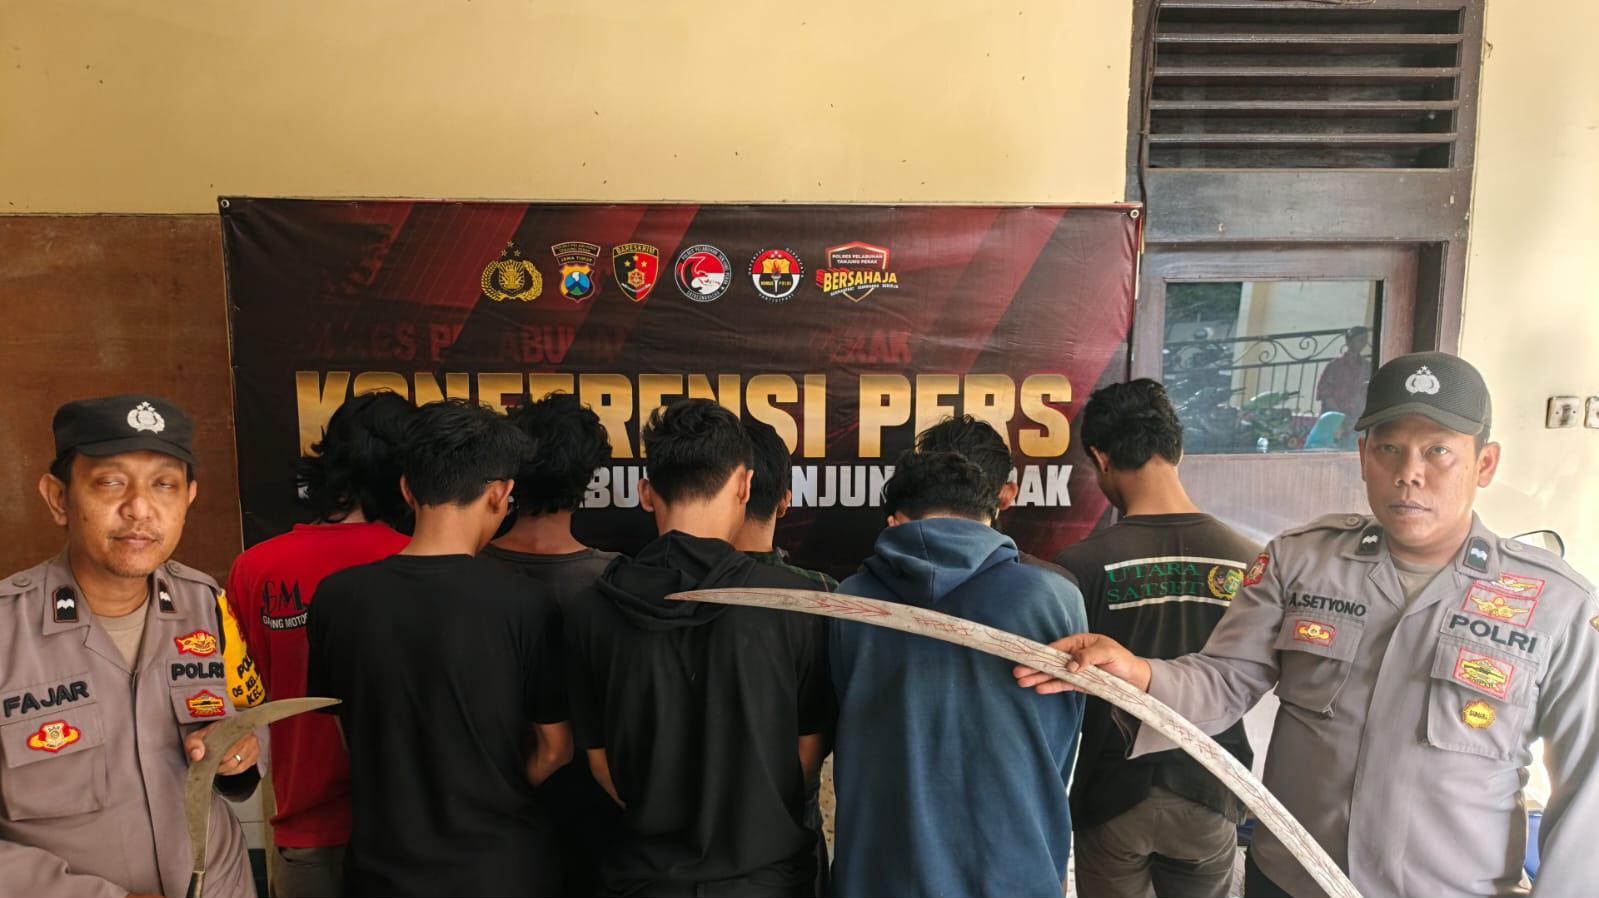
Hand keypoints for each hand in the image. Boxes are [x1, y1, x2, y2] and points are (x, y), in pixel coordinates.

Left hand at [185, 725, 257, 775]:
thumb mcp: (195, 737)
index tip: (209, 761)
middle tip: (212, 765)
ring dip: (228, 769)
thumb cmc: (209, 735)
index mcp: (233, 729)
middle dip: (221, 767)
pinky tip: (228, 766)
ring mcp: (253, 744)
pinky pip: (246, 766)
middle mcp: (247, 736)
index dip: (217, 760)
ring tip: (219, 766)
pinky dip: (235, 770)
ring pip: (240, 766)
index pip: (227, 753)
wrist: (220, 731)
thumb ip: (193, 744)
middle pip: (233, 761)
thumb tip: (197, 755)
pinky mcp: (255, 752)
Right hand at [1013, 634, 1151, 694]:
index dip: (1042, 653)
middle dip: (1034, 667)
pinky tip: (1038, 689)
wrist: (1134, 678)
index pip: (1057, 647)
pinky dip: (1050, 687)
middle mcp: (1074, 655)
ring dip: (1038, 678)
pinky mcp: (1078, 683)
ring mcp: (1075, 670)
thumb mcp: (1107, 653)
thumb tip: (1070, 665)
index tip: (1028, 656)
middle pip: (1050, 661)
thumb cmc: (1122, 659)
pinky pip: (1062, 685)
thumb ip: (1088, 657)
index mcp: (1079, 642)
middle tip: (1018, 672)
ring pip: (1053, 674)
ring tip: (1021, 682)